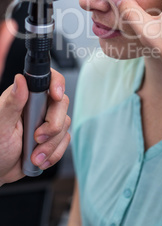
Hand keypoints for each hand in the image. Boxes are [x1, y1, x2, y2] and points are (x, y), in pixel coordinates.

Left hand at [0, 68, 70, 185]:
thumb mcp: (1, 125)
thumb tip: (20, 80)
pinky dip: (54, 153)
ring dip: (51, 144)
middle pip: (62, 103)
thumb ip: (12, 102)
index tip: (56, 96)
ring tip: (34, 155)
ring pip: (65, 123)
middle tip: (37, 137)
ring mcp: (47, 120)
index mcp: (25, 97)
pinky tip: (40, 158)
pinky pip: (66, 140)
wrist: (0, 171)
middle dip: (53, 125)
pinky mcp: (54, 136)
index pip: (48, 79)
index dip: (57, 84)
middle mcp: (38, 105)